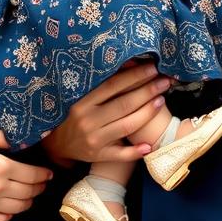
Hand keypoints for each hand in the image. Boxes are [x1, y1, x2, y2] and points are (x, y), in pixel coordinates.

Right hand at [0, 128, 51, 220]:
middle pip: (27, 192)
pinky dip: (9, 215)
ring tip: (30, 197)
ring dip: (28, 202)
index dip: (43, 175)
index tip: (48, 174)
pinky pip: (0, 220)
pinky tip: (9, 209)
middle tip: (42, 185)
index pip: (31, 175)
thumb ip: (0, 137)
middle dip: (38, 188)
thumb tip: (18, 140)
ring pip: (17, 208)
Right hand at [42, 63, 170, 165]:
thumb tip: (131, 64)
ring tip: (162, 100)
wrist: (56, 143)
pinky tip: (149, 144)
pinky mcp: (98, 156)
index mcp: (83, 101)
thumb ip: (104, 83)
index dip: (134, 76)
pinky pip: (120, 155)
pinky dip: (135, 150)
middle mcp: (88, 120)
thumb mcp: (83, 95)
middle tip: (164, 81)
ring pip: (126, 126)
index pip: (113, 85)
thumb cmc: (74, 113)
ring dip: (147, 113)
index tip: (152, 68)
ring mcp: (94, 140)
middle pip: (124, 104)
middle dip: (147, 91)